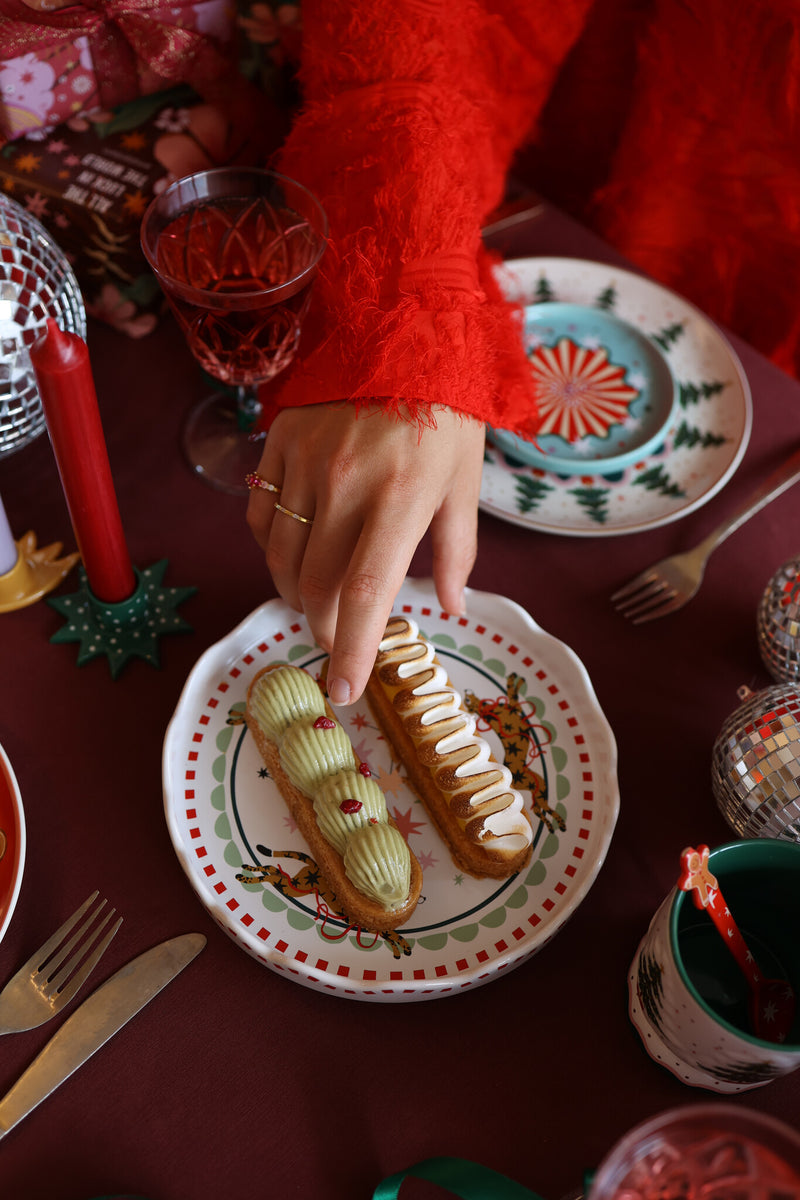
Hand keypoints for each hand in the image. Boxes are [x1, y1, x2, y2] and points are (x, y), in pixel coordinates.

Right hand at [246, 402, 484, 703]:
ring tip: (316, 603)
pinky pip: (261, 516)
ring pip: (280, 558)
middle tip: (338, 641)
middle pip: (316, 587)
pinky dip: (272, 548)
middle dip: (325, 628)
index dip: (352, 650)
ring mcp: (306, 464)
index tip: (342, 691)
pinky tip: (293, 553)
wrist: (405, 329)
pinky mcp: (279, 444)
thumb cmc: (445, 414)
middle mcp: (347, 485)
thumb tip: (451, 609)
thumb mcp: (464, 484)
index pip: (366, 593)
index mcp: (401, 500)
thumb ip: (457, 553)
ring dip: (295, 594)